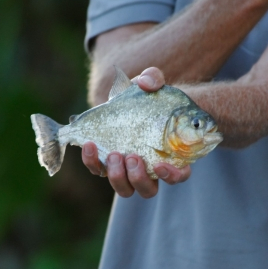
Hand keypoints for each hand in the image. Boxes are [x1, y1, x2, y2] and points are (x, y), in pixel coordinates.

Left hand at [82, 67, 191, 197]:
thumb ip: (153, 78)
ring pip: (125, 189)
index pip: (178, 175)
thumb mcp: (153, 83)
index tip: (160, 166)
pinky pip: (99, 171)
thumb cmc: (148, 97)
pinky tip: (89, 143)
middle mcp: (150, 169)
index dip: (171, 176)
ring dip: (117, 176)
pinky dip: (92, 161)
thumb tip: (147, 83)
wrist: (128, 101)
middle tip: (131, 156)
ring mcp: (127, 170)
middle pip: (147, 189)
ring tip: (113, 155)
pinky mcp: (106, 164)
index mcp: (170, 155)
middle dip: (137, 177)